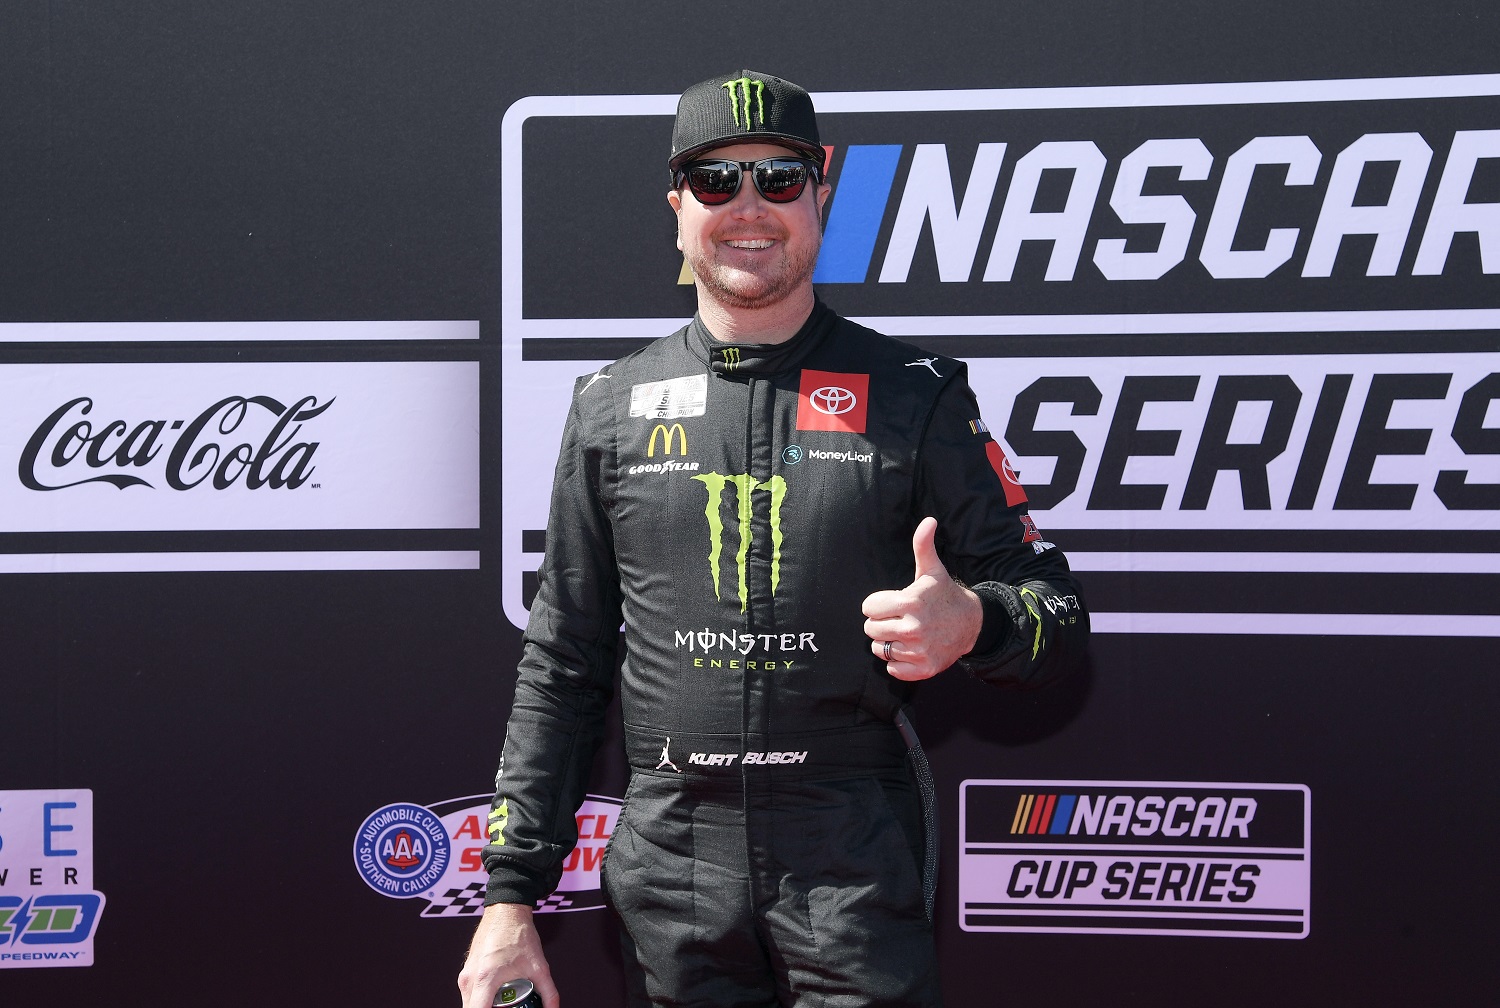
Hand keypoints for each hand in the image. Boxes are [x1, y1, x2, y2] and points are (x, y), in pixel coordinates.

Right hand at [458, 903, 558, 1007]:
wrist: (506, 910)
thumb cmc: (518, 934)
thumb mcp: (539, 967)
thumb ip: (548, 993)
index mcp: (484, 979)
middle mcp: (469, 979)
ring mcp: (465, 975)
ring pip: (469, 1004)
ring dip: (484, 1007)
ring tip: (505, 1004)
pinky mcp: (466, 972)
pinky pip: (470, 995)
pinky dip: (481, 1000)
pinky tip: (498, 997)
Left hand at [862, 517, 982, 680]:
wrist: (972, 624)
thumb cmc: (945, 595)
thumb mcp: (932, 570)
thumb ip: (923, 546)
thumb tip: (928, 521)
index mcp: (910, 602)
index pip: (868, 607)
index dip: (878, 604)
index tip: (893, 603)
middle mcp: (914, 628)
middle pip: (870, 629)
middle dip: (881, 622)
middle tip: (899, 618)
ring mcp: (919, 651)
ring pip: (880, 649)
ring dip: (889, 642)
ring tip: (905, 633)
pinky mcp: (924, 669)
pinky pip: (892, 669)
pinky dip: (898, 662)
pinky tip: (910, 649)